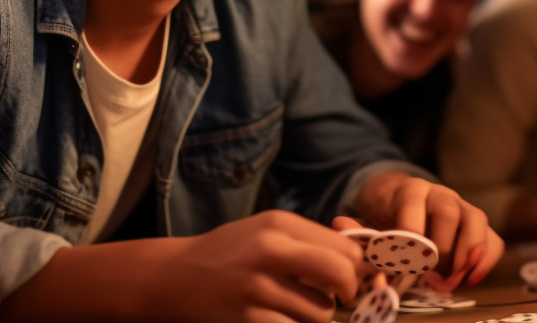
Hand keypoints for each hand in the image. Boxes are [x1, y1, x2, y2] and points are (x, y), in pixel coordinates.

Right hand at [159, 210, 376, 322]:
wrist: (175, 276)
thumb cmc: (230, 253)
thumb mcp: (267, 231)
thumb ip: (311, 241)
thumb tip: (362, 261)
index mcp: (279, 224)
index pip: (345, 247)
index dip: (359, 268)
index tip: (354, 279)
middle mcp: (269, 250)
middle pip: (340, 275)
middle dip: (350, 292)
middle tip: (341, 298)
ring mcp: (257, 287)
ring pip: (321, 312)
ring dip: (317, 316)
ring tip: (296, 307)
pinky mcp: (248, 318)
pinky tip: (280, 319)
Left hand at [350, 172, 503, 290]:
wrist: (401, 200)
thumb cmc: (386, 217)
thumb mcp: (368, 221)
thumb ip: (357, 230)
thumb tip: (340, 225)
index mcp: (408, 190)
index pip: (413, 206)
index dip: (412, 235)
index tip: (407, 262)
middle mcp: (439, 193)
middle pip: (449, 213)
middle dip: (442, 249)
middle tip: (432, 277)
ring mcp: (462, 205)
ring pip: (476, 220)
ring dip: (467, 255)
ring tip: (452, 281)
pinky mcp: (477, 223)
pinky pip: (493, 238)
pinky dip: (486, 260)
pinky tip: (471, 279)